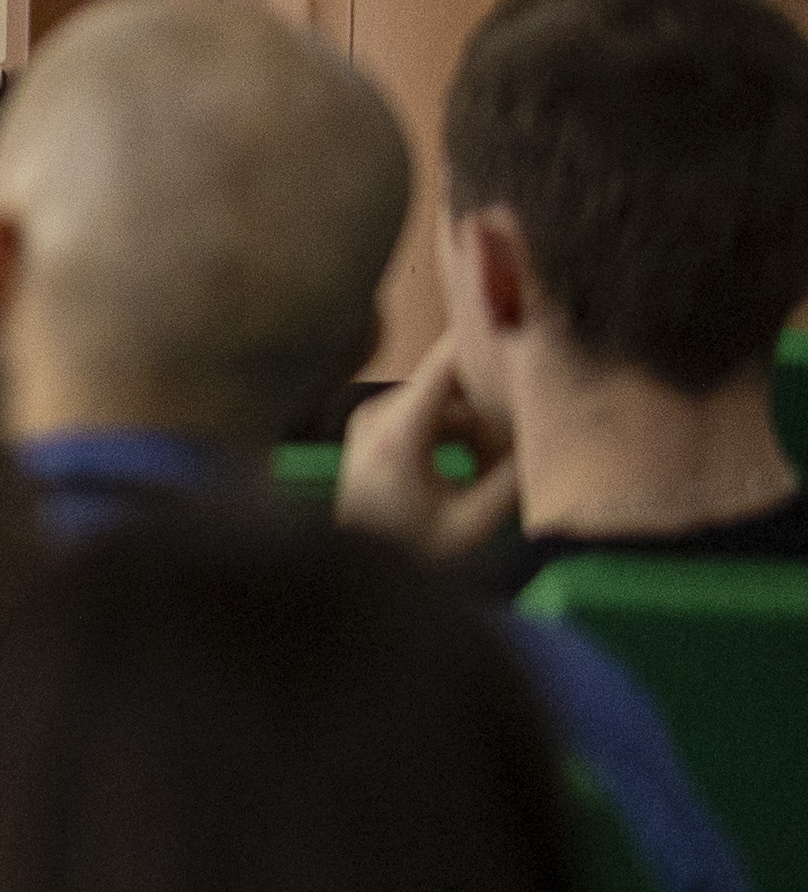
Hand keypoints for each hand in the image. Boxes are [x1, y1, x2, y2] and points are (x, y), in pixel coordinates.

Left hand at [335, 329, 527, 559]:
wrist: (343, 571)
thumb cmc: (403, 553)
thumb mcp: (468, 525)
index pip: (445, 363)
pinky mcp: (376, 431)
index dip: (485, 340)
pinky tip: (480, 471)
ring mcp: (372, 420)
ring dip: (478, 430)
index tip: (524, 320)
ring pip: (445, 403)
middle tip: (531, 428)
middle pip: (452, 384)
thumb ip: (511, 482)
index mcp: (396, 432)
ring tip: (499, 470)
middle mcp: (377, 415)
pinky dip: (457, 437)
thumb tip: (549, 440)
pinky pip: (429, 416)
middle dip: (494, 406)